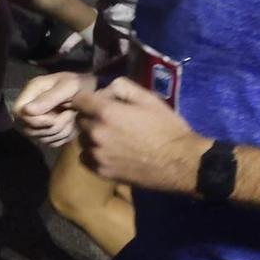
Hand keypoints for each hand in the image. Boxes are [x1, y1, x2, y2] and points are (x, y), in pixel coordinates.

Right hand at [13, 71, 95, 147]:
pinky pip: (52, 143)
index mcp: (31, 93)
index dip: (36, 120)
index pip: (19, 113)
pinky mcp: (48, 133)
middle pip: (29, 129)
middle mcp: (30, 108)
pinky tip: (72, 125)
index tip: (55, 116)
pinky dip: (65, 137)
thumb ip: (49, 98)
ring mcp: (38, 122)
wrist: (94, 91)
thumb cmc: (81, 84)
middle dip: (53, 126)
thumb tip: (26, 111)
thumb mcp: (68, 86)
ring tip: (72, 116)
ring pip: (42, 138)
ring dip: (62, 131)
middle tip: (70, 114)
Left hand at [73, 79, 208, 192]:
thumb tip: (106, 89)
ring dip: (91, 136)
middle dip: (90, 116)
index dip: (87, 99)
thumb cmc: (167, 128)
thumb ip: (123, 87)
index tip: (96, 102)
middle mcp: (96, 133)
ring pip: (82, 140)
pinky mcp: (102, 171)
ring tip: (111, 138)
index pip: (78, 100)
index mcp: (106, 112)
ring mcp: (97, 154)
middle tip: (109, 120)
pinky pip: (85, 158)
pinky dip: (93, 154)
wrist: (182, 163)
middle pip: (80, 120)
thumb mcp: (149, 99)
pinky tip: (109, 152)